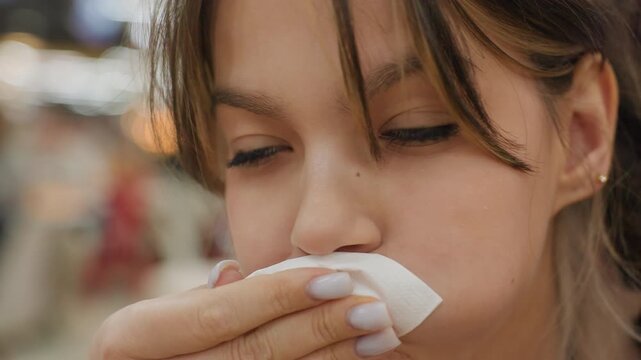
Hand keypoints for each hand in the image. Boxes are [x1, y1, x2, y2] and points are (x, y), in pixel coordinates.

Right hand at [90, 261, 399, 358]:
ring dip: (331, 357)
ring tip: (378, 335)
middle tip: (373, 307)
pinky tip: (353, 359)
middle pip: (254, 351)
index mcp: (131, 338)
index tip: (337, 278)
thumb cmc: (142, 352)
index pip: (221, 314)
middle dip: (319, 327)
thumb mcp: (151, 321)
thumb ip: (198, 302)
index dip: (280, 295)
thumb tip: (234, 272)